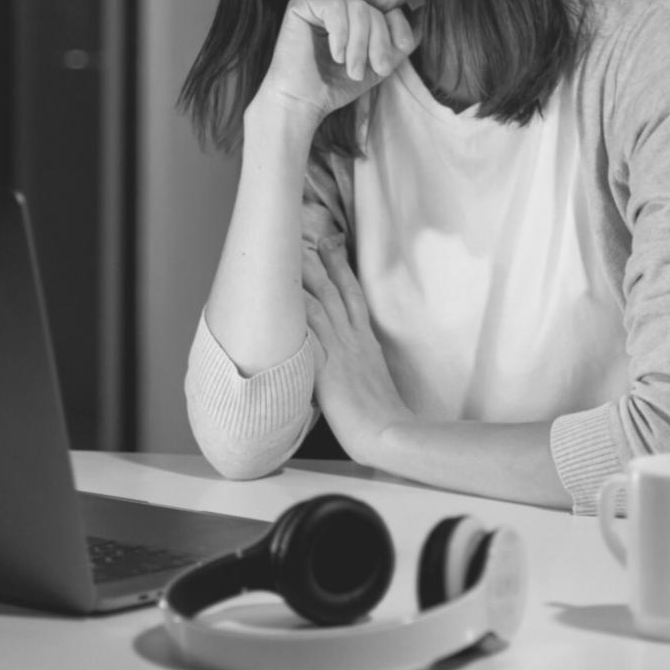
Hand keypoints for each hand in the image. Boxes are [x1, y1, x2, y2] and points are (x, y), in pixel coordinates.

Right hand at [257, 0, 417, 123]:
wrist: (303, 102)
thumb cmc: (336, 85)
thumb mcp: (379, 63)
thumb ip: (402, 41)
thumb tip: (426, 13)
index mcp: (352, 11)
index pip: (386, 8)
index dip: (396, 30)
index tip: (392, 59)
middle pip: (373, 9)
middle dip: (378, 42)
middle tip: (375, 69)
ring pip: (358, 8)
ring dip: (360, 44)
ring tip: (352, 70)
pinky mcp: (302, 1)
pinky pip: (335, 6)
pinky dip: (341, 35)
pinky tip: (335, 56)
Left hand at [303, 236, 412, 465]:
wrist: (389, 435)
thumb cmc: (383, 419)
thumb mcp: (374, 381)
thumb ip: (360, 364)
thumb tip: (350, 362)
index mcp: (366, 342)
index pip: (353, 295)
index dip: (342, 268)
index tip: (333, 244)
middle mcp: (353, 340)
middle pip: (335, 290)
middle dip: (319, 261)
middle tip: (306, 234)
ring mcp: (340, 352)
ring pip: (319, 305)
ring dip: (302, 279)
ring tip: (287, 254)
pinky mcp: (326, 370)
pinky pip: (307, 337)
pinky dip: (295, 316)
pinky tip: (280, 301)